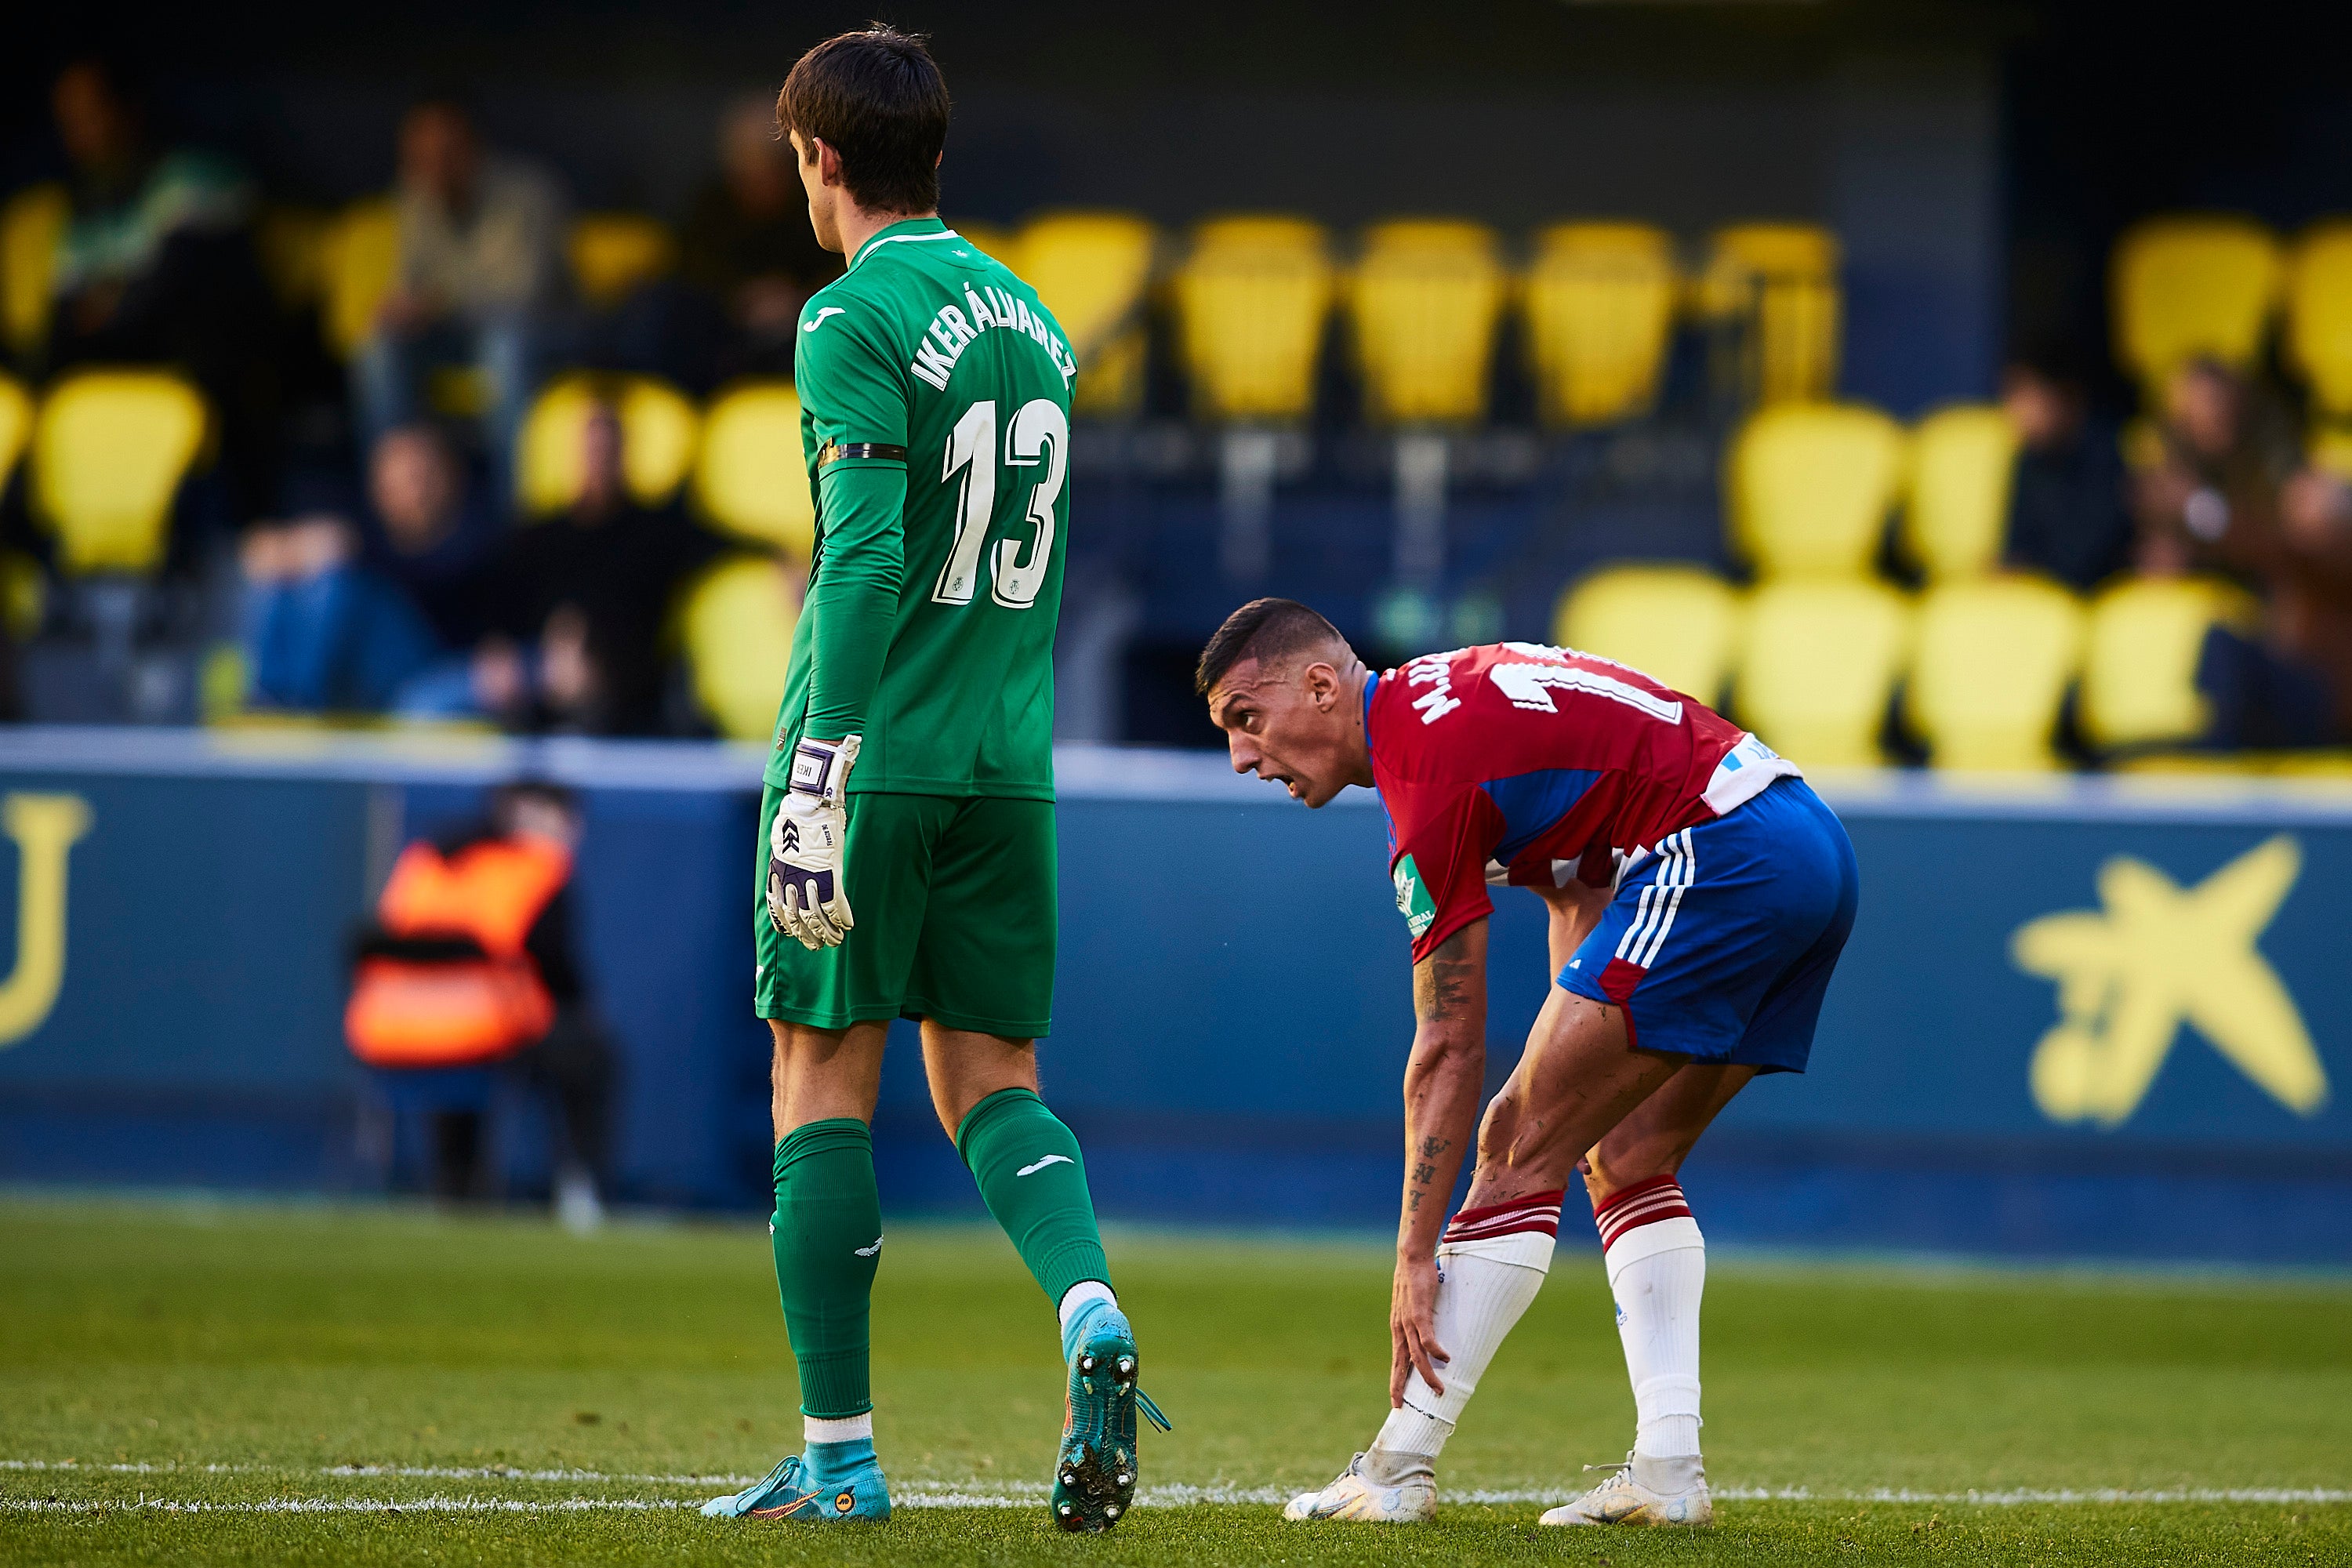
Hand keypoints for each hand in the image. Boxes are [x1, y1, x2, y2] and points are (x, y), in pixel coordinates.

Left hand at [767, 735, 859, 948]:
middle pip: (799, 919)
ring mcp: (811, 878)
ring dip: (828, 932)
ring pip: (818, 916)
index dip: (787, 927)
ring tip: (836, 940)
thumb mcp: (781, 840)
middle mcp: (792, 881)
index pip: (779, 911)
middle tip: (818, 946)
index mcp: (779, 875)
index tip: (794, 936)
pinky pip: (836, 902)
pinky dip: (843, 916)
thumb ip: (783, 859)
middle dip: (809, 936)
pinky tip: (848, 924)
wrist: (809, 803)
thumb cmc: (795, 817)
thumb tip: (785, 869)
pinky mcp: (830, 873)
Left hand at [1389, 1251, 1447, 1405]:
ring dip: (1427, 1375)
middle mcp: (1400, 1329)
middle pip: (1400, 1364)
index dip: (1396, 1380)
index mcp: (1398, 1329)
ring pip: (1415, 1356)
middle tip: (1401, 1407)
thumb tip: (1431, 1334)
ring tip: (1439, 1390)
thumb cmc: (1415, 1281)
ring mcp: (1408, 1321)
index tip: (1396, 1400)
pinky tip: (1446, 1358)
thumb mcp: (1414, 1307)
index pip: (1396, 1360)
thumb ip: (1419, 1322)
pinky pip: (1427, 1337)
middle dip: (1401, 1386)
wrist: (1411, 1258)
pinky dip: (1436, 1350)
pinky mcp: (1418, 1312)